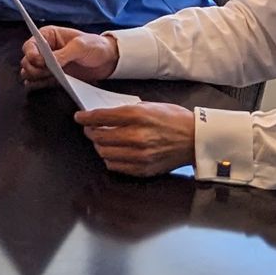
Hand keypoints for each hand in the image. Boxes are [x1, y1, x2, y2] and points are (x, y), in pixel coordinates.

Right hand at [19, 27, 118, 87]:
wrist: (108, 61)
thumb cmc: (95, 46)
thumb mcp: (80, 46)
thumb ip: (63, 54)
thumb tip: (48, 62)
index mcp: (49, 36)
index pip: (31, 44)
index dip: (31, 52)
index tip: (37, 60)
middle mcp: (45, 49)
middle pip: (27, 60)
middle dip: (33, 67)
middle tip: (46, 71)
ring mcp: (48, 65)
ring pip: (30, 71)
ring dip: (34, 76)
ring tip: (47, 77)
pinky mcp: (53, 77)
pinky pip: (39, 82)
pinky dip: (37, 84)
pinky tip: (38, 85)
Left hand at [74, 102, 195, 177]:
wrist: (196, 139)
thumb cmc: (175, 120)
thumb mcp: (150, 106)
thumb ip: (126, 111)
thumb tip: (104, 116)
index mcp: (138, 116)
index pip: (101, 117)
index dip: (86, 117)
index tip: (79, 117)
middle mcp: (136, 136)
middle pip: (99, 136)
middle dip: (91, 132)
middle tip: (91, 129)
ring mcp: (139, 155)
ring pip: (104, 153)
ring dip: (100, 146)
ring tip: (103, 141)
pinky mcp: (142, 168)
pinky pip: (115, 166)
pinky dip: (110, 159)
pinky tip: (115, 152)